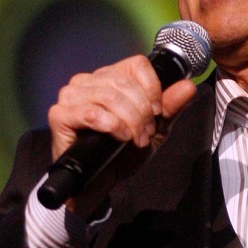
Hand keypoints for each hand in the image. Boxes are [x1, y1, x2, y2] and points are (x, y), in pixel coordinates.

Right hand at [46, 55, 196, 213]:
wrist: (101, 183)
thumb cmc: (122, 154)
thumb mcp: (155, 130)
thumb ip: (170, 108)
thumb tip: (188, 86)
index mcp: (111, 77)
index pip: (137, 64)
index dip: (153, 88)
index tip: (157, 112)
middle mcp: (88, 81)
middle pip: (124, 81)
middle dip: (142, 111)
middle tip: (146, 133)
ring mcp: (71, 96)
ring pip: (109, 95)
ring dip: (129, 120)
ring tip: (134, 139)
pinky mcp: (60, 114)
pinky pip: (90, 112)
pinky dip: (111, 125)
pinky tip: (119, 137)